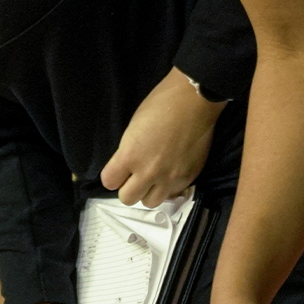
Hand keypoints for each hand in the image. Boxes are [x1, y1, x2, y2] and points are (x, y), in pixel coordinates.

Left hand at [101, 67, 226, 206]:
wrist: (194, 100)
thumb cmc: (160, 104)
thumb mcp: (133, 128)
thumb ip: (128, 152)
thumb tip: (128, 166)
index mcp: (130, 155)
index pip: (109, 182)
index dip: (112, 175)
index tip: (118, 169)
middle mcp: (148, 172)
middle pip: (127, 198)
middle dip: (128, 187)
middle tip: (135, 175)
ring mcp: (169, 178)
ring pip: (150, 202)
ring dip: (149, 191)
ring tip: (154, 177)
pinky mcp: (188, 178)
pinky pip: (171, 194)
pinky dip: (168, 187)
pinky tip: (171, 173)